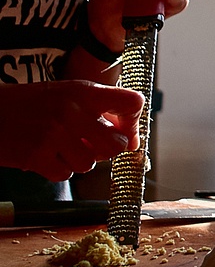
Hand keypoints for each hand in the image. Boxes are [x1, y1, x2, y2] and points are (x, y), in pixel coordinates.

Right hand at [0, 82, 140, 178]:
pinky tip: (45, 156)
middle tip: (89, 144)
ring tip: (60, 148)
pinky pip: (66, 174)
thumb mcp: (65, 93)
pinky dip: (57, 170)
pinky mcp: (36, 156)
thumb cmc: (28, 104)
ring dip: (78, 160)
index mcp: (83, 91)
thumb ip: (96, 108)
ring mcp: (54, 135)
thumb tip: (130, 136)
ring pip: (90, 163)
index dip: (133, 122)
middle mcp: (72, 112)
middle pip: (116, 144)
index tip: (126, 131)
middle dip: (106, 150)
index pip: (132, 103)